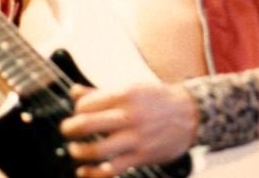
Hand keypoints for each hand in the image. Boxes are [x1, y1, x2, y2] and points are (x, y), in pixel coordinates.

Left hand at [61, 82, 197, 177]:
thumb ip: (101, 92)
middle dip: (70, 129)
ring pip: (97, 150)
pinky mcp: (141, 156)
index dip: (78, 109)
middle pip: (87, 124)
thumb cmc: (158, 101)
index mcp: (125, 94)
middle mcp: (129, 115)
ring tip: (75, 150)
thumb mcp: (132, 89)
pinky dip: (94, 173)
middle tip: (67, 131)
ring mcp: (135, 138)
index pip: (87, 104)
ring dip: (79, 152)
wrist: (191, 114)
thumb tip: (74, 91)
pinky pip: (112, 169)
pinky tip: (85, 171)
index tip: (79, 113)